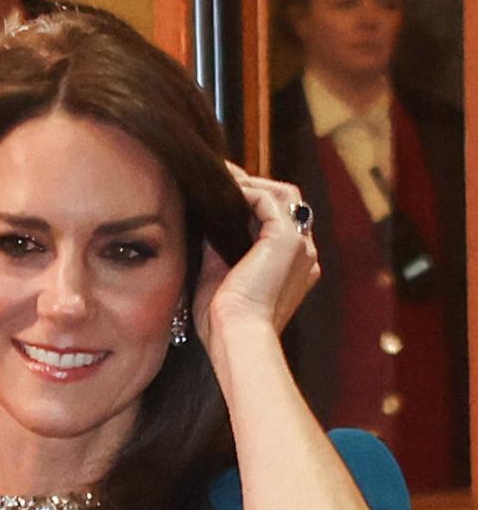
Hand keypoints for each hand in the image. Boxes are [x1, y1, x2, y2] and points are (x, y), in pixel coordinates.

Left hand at [193, 163, 320, 349]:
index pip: (278, 221)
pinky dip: (247, 191)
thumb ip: (218, 245)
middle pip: (286, 203)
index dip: (252, 203)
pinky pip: (271, 200)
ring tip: (221, 177)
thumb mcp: (218, 274)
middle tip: (221, 175)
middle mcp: (304, 254)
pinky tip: (224, 191)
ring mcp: (301, 246)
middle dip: (254, 186)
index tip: (222, 193)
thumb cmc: (222, 319)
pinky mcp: (288, 240)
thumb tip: (205, 218)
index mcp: (292, 268)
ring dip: (252, 183)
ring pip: (284, 196)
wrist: (234, 334)